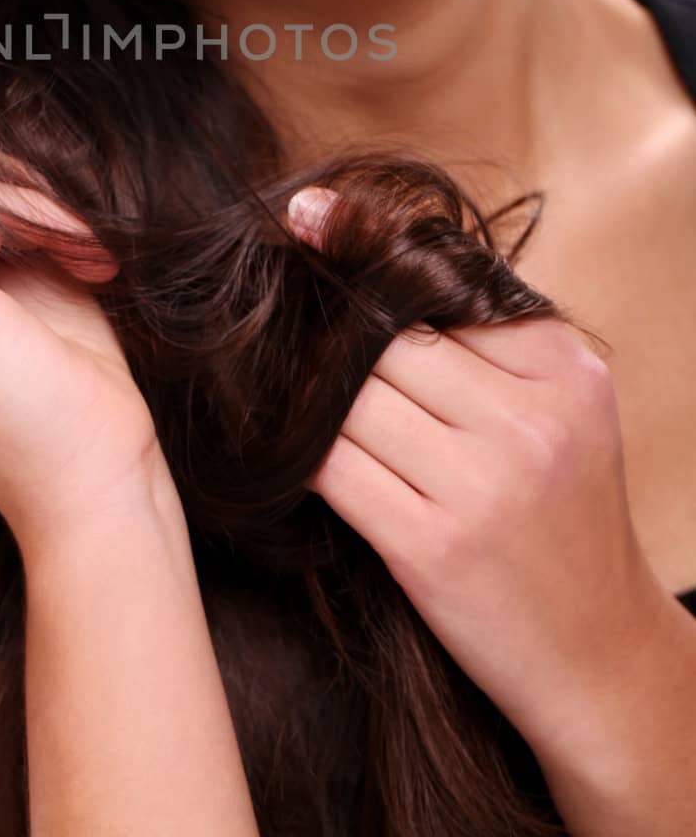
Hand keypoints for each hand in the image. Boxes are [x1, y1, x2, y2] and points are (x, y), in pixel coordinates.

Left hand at [287, 185, 666, 749]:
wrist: (600, 654)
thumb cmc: (564, 519)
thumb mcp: (562, 411)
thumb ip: (490, 340)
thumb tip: (373, 251)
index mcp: (564, 369)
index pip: (446, 285)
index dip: (368, 252)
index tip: (306, 215)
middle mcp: (531, 418)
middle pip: (389, 334)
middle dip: (331, 321)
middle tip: (276, 300)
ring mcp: (483, 485)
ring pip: (350, 394)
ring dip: (305, 384)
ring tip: (269, 367)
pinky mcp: (432, 547)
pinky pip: (332, 466)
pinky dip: (297, 446)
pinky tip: (280, 436)